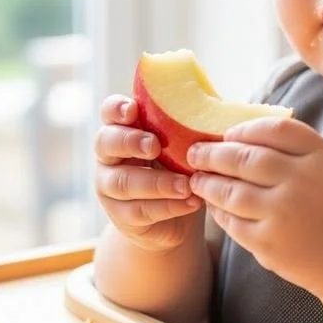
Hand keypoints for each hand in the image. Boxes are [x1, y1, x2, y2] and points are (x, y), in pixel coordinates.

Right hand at [93, 95, 203, 252]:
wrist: (177, 216)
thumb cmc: (181, 166)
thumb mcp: (186, 143)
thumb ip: (191, 124)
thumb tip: (217, 106)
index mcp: (125, 129)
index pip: (110, 112)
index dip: (116, 109)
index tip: (133, 110)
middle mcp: (110, 155)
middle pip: (105, 142)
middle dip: (130, 141)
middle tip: (155, 146)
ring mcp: (110, 187)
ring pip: (123, 182)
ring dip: (156, 182)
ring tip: (186, 185)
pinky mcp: (121, 216)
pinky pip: (139, 211)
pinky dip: (168, 206)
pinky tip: (191, 202)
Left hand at [186, 118, 322, 296]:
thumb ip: (302, 147)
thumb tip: (251, 132)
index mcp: (321, 157)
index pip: (274, 129)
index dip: (244, 129)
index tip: (228, 134)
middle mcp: (301, 182)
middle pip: (245, 157)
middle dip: (213, 153)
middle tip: (196, 152)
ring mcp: (283, 214)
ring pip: (232, 191)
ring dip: (208, 182)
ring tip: (197, 178)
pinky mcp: (270, 244)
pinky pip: (233, 222)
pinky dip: (219, 211)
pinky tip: (213, 205)